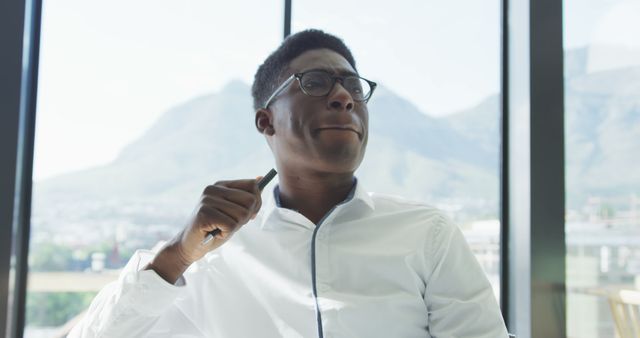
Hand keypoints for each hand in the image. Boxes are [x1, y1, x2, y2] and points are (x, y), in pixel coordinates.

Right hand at [147, 178, 261, 282]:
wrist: (190, 246)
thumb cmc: (214, 229)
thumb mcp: (233, 212)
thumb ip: (246, 197)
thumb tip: (261, 178)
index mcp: (221, 185)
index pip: (252, 186)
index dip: (257, 202)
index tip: (250, 214)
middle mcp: (213, 189)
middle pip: (250, 200)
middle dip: (247, 217)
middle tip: (232, 224)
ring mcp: (207, 200)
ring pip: (242, 214)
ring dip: (235, 227)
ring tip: (220, 228)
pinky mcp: (204, 214)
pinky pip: (231, 225)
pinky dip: (226, 233)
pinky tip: (215, 233)